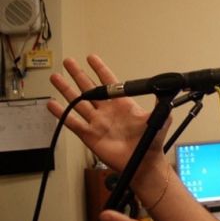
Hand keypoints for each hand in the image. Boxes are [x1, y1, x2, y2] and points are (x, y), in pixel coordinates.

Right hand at [47, 54, 169, 180]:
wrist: (142, 163)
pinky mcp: (89, 135)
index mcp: (123, 104)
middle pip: (89, 88)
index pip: (109, 82)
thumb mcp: (159, 120)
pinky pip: (73, 122)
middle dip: (78, 74)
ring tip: (56, 77)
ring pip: (78, 102)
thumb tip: (165, 90)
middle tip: (68, 62)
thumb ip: (161, 105)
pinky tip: (52, 104)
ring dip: (66, 90)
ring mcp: (97, 122)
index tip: (91, 58)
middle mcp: (107, 111)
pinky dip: (62, 113)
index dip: (100, 69)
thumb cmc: (150, 142)